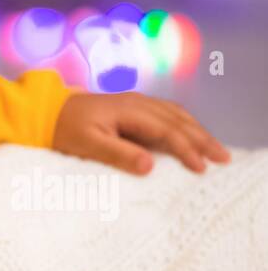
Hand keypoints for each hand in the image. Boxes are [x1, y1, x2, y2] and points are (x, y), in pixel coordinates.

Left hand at [52, 91, 229, 175]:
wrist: (46, 112)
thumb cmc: (64, 129)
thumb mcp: (87, 145)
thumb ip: (118, 154)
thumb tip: (150, 166)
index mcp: (130, 110)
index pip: (167, 131)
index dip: (187, 149)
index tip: (201, 167)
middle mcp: (138, 103)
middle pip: (179, 120)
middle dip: (203, 139)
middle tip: (223, 158)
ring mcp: (136, 103)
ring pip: (176, 115)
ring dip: (197, 131)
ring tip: (214, 148)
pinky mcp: (132, 108)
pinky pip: (166, 114)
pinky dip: (183, 125)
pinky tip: (190, 134)